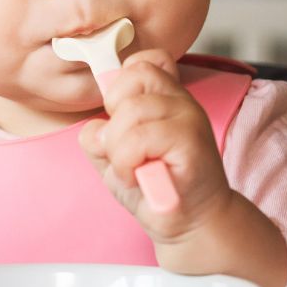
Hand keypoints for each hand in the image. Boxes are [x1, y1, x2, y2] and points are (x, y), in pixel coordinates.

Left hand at [76, 49, 233, 244]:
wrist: (189, 224)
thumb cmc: (153, 188)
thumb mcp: (115, 156)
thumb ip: (100, 134)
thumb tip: (95, 126)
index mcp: (167, 98)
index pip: (142, 62)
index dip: (120, 86)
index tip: (119, 120)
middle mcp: (181, 102)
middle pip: (127, 83)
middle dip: (112, 125)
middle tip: (124, 154)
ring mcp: (189, 119)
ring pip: (129, 112)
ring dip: (118, 150)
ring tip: (133, 170)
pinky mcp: (190, 142)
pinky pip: (138, 139)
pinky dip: (126, 163)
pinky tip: (140, 179)